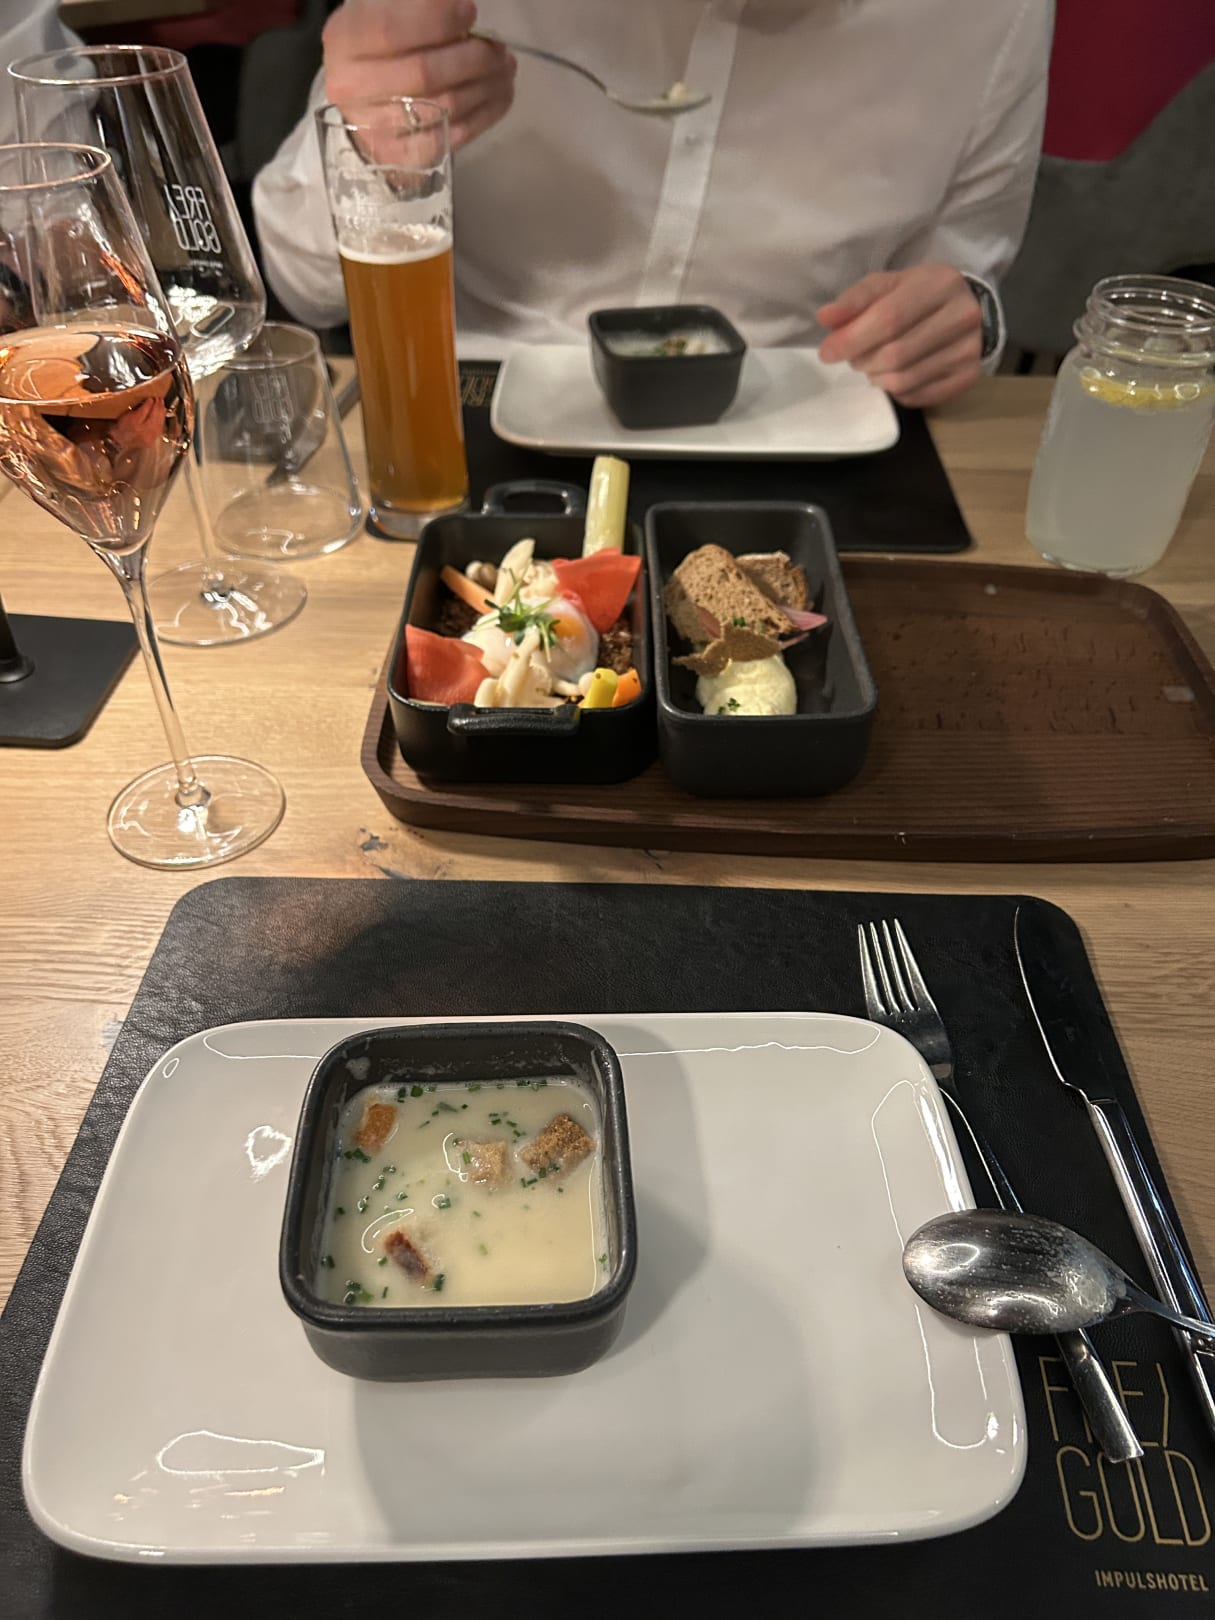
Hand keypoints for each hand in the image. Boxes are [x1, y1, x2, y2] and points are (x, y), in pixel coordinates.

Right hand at [323, 0, 515, 150]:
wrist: (366, 96)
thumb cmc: (384, 43)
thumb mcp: (392, 9)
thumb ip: (422, 6)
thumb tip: (461, 10)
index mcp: (345, 38)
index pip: (391, 30)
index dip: (438, 20)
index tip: (470, 13)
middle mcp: (351, 87)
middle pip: (424, 73)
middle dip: (473, 57)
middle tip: (498, 48)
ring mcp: (374, 128)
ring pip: (444, 108)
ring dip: (486, 86)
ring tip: (504, 68)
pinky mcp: (399, 158)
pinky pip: (450, 138)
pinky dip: (484, 115)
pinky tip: (499, 95)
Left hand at [817, 264, 982, 407]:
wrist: (968, 309)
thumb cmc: (920, 295)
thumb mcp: (889, 285)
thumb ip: (857, 299)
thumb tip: (826, 317)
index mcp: (940, 284)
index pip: (888, 318)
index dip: (852, 339)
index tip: (827, 352)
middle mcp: (962, 316)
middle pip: (895, 354)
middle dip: (863, 360)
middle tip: (854, 357)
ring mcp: (969, 350)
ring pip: (904, 380)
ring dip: (876, 378)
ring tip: (873, 365)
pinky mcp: (969, 377)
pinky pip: (917, 396)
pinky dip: (895, 392)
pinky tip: (893, 376)